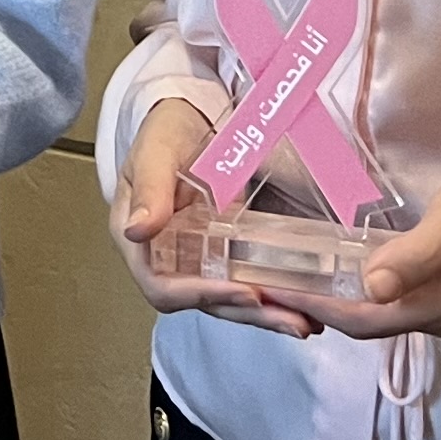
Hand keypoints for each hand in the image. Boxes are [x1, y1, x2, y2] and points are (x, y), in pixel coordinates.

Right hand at [111, 100, 312, 337]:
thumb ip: (149, 189)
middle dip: (248, 314)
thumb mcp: (156, 151)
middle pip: (203, 301)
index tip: (244, 291)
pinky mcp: (223, 253)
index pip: (163, 286)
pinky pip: (244, 280)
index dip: (201, 295)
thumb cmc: (167, 130)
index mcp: (138, 241)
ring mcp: (197, 258)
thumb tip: (136, 230)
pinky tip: (302, 304)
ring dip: (265, 315)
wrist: (192, 118)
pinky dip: (272, 296)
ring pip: (228, 299)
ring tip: (304, 321)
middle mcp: (166, 258)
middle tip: (292, 320)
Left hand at [263, 148, 440, 342]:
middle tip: (270, 283)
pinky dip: (367, 294)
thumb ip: (415, 258)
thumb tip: (371, 290)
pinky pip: (400, 304)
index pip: (364, 320)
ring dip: (341, 302)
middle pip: (369, 324)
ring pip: (383, 317)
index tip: (271, 290)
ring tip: (295, 279)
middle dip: (321, 307)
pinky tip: (343, 273)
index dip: (316, 306)